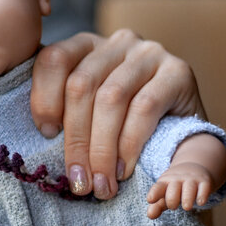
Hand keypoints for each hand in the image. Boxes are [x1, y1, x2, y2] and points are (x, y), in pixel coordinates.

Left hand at [30, 30, 202, 199]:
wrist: (185, 133)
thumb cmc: (126, 126)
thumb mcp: (91, 112)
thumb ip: (65, 109)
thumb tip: (40, 131)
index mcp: (87, 45)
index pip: (54, 59)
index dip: (44, 98)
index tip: (45, 134)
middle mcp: (118, 42)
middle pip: (81, 84)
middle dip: (75, 139)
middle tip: (78, 180)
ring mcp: (149, 53)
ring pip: (110, 98)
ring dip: (101, 148)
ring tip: (100, 183)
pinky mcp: (178, 71)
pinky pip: (144, 107)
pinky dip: (129, 143)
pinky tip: (123, 169)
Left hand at [147, 162, 214, 218]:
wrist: (194, 169)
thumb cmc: (175, 187)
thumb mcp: (165, 194)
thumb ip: (157, 206)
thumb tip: (150, 216)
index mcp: (165, 182)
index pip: (158, 187)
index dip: (154, 193)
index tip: (150, 200)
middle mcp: (178, 179)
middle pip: (173, 190)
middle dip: (171, 200)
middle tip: (173, 207)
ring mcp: (191, 180)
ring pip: (189, 189)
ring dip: (187, 198)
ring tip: (186, 207)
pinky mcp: (205, 182)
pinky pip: (204, 188)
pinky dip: (202, 195)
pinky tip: (200, 203)